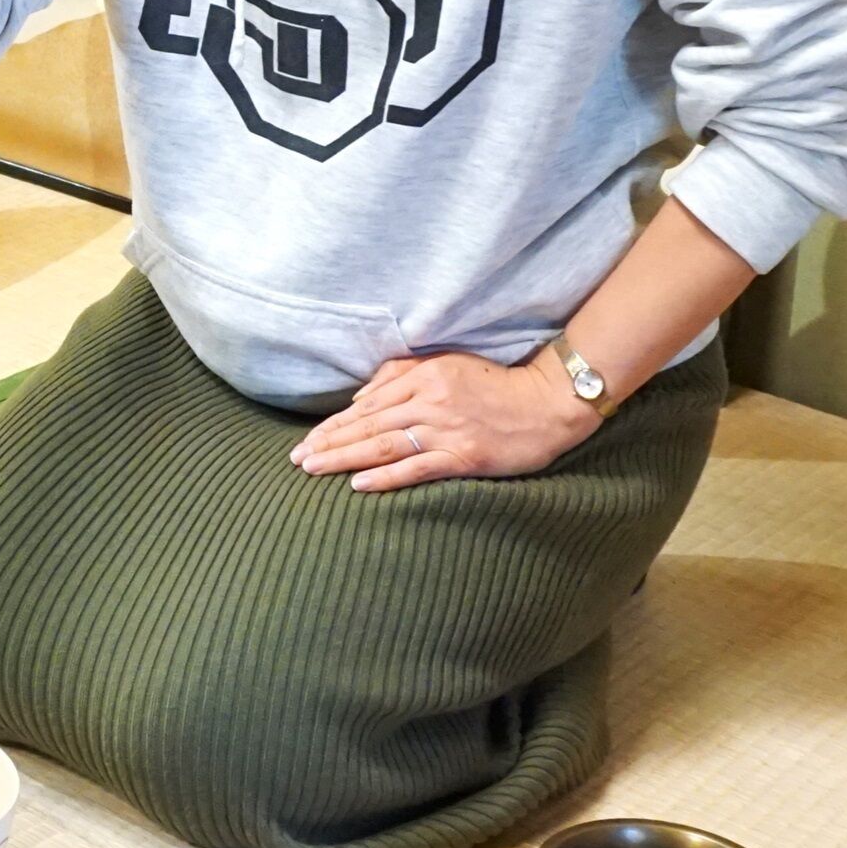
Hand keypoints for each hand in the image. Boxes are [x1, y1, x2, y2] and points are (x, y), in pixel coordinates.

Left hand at [289, 349, 600, 492]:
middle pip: (368, 424)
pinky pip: (417, 468)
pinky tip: (359, 484)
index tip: (308, 440)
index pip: (367, 404)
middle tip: (298, 459)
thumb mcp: (448, 364)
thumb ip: (401, 375)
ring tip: (315, 469)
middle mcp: (429, 401)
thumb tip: (360, 398)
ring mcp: (446, 429)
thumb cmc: (495, 384)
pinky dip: (386, 477)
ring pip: (385, 445)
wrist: (548, 402)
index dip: (334, 424)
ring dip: (345, 458)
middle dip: (329, 443)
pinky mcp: (464, 456)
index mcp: (423, 377)